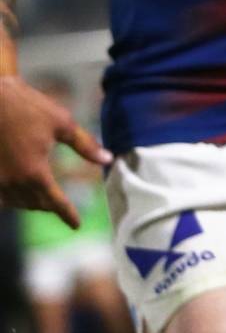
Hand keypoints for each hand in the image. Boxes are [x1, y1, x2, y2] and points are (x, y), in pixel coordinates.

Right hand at [0, 77, 111, 227]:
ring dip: (30, 203)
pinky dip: (11, 198)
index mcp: (35, 172)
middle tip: (60, 208)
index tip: (76, 225)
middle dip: (49, 207)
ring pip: (15, 202)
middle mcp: (12, 181)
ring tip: (42, 200)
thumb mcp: (63, 124)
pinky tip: (18, 192)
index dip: (67, 214)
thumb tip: (107, 159)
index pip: (55, 202)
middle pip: (35, 204)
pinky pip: (0, 196)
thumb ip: (85, 145)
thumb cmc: (29, 107)